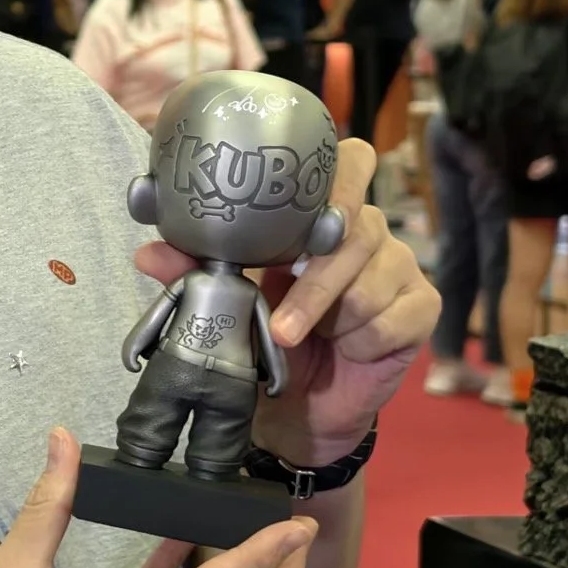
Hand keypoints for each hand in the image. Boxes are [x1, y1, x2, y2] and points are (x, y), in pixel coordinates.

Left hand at [133, 138, 440, 467]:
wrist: (297, 406)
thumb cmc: (263, 336)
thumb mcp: (224, 301)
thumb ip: (190, 270)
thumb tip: (146, 254)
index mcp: (323, 212)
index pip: (352, 161)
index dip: (342, 175)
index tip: (317, 214)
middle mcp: (369, 229)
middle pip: (359, 228)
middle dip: (316, 280)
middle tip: (281, 325)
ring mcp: (401, 266)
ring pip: (372, 280)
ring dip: (329, 319)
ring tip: (304, 337)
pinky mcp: (421, 307)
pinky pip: (395, 317)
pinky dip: (363, 341)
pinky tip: (348, 349)